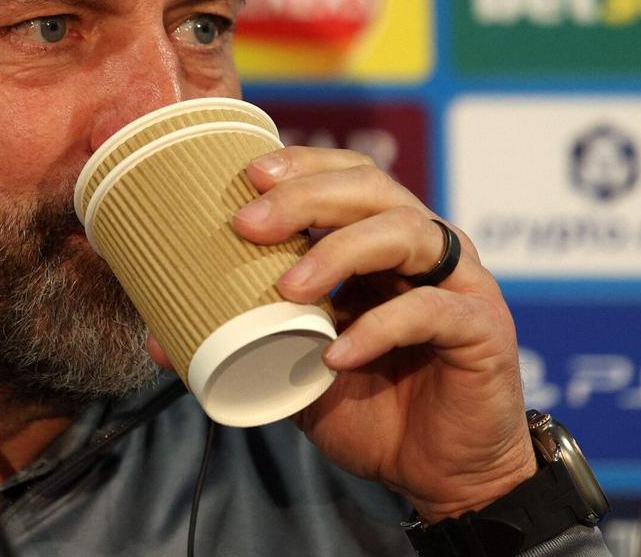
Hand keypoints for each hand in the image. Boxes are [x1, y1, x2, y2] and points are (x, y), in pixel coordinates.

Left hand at [147, 147, 536, 522]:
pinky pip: (432, 311)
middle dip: (306, 195)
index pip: (345, 176)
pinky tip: (337, 353)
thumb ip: (242, 343)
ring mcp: (459, 283)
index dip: (301, 166)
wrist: (439, 475)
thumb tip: (157, 336)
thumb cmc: (371, 406)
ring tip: (286, 288)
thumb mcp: (293, 369)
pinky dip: (379, 328)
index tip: (246, 176)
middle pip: (372, 188)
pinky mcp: (482, 328)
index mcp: (380, 242)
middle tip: (249, 223)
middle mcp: (424, 248)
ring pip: (405, 233)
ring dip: (339, 251)